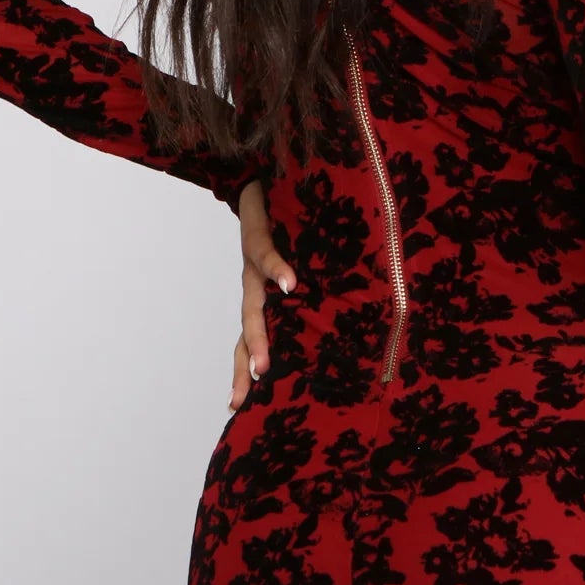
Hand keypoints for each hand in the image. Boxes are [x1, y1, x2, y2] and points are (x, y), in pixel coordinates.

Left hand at [228, 177, 296, 408]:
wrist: (259, 176)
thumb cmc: (285, 225)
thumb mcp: (300, 261)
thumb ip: (313, 290)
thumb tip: (348, 321)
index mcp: (262, 296)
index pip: (248, 340)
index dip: (241, 373)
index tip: (236, 408)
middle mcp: (253, 285)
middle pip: (248, 330)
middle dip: (250, 362)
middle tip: (255, 393)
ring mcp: (252, 264)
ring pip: (252, 304)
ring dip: (257, 336)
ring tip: (263, 364)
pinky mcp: (256, 233)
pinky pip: (266, 255)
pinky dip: (278, 270)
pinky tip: (290, 285)